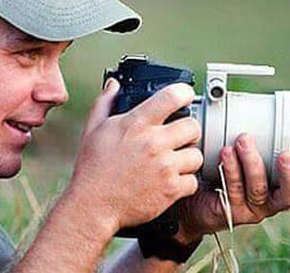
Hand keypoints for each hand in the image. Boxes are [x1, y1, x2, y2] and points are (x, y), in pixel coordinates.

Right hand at [66, 79, 204, 234]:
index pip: (171, 97)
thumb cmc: (93, 168)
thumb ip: (105, 102)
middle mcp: (154, 143)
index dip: (183, 92)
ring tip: (176, 160)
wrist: (93, 205)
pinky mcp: (170, 190)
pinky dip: (185, 181)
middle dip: (188, 130)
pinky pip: (192, 180)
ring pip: (196, 155)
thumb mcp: (94, 129)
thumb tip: (114, 85)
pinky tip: (172, 180)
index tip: (185, 95)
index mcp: (136, 124)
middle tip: (180, 136)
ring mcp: (164, 167)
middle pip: (193, 126)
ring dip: (188, 157)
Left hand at [176, 133, 289, 241]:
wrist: (191, 196)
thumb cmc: (219, 170)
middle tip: (286, 154)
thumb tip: (257, 102)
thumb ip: (255, 137)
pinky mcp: (228, 210)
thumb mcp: (242, 153)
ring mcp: (248, 208)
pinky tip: (225, 153)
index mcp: (277, 189)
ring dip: (253, 163)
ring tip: (243, 140)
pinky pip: (232, 190)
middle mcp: (268, 201)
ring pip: (258, 189)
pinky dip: (230, 169)